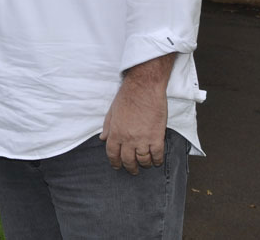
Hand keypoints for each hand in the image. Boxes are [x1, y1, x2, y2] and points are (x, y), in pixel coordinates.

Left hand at [99, 55, 173, 174]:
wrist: (144, 88)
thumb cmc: (127, 97)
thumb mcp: (112, 111)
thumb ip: (107, 126)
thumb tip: (102, 138)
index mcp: (115, 132)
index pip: (112, 153)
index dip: (114, 162)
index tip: (117, 166)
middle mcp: (128, 139)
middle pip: (127, 160)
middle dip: (129, 167)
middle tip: (132, 170)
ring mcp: (143, 139)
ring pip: (143, 160)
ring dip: (144, 165)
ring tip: (145, 165)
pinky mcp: (157, 137)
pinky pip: (157, 155)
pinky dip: (157, 160)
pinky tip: (157, 161)